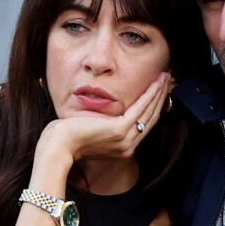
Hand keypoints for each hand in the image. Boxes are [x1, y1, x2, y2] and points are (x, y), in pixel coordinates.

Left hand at [35, 71, 170, 165]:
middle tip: (167, 80)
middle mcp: (128, 146)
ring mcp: (125, 140)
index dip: (154, 106)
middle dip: (161, 97)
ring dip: (159, 92)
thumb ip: (105, 125)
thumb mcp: (91, 130)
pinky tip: (156, 82)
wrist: (57, 147)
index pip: (144, 124)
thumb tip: (107, 114)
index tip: (159, 91)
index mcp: (123, 148)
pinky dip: (151, 93)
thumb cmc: (67, 137)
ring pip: (149, 111)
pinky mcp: (120, 130)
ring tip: (165, 77)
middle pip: (151, 117)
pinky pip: (140, 108)